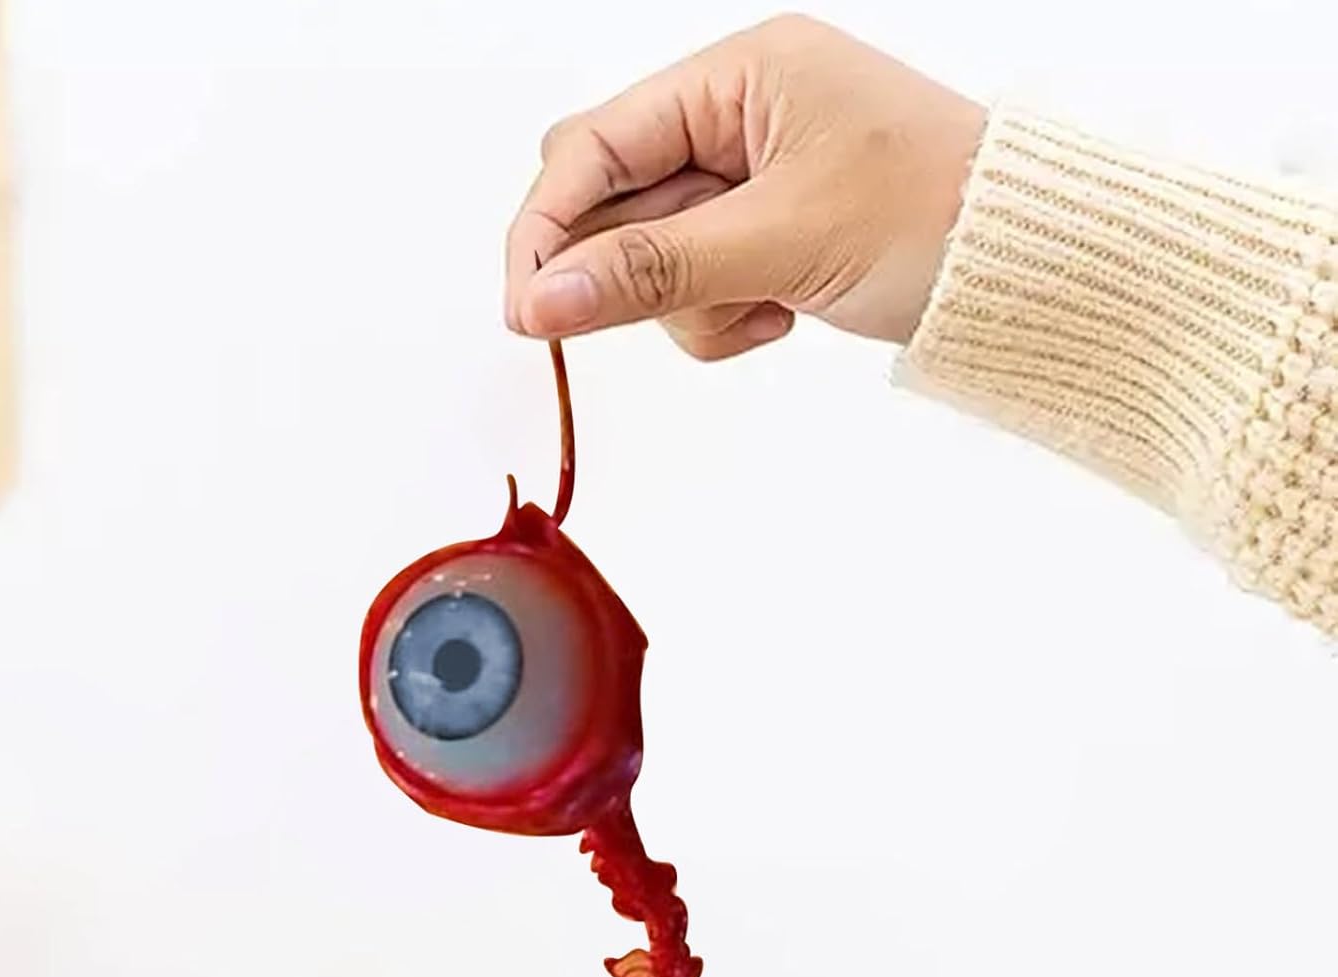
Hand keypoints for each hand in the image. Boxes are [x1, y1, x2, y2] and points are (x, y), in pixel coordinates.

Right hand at [504, 14, 984, 358]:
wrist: (1032, 264)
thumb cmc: (937, 219)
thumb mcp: (782, 242)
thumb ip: (654, 269)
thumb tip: (542, 300)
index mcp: (739, 76)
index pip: (594, 146)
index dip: (548, 229)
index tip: (526, 311)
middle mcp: (736, 114)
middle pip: (613, 200)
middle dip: (630, 269)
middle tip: (666, 312)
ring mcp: (750, 176)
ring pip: (652, 255)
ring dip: (690, 304)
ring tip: (765, 309)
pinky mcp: (765, 232)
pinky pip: (697, 285)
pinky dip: (723, 317)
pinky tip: (782, 315)